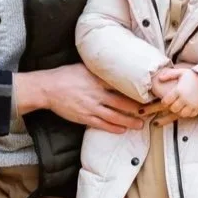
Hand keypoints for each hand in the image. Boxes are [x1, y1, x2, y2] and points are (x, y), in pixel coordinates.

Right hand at [14, 64, 144, 132]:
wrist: (47, 88)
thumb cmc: (65, 75)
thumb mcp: (84, 67)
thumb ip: (99, 70)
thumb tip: (114, 67)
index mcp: (97, 79)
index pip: (121, 85)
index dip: (135, 90)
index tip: (147, 92)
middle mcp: (96, 93)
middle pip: (122, 103)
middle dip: (137, 109)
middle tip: (149, 111)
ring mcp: (91, 107)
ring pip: (114, 116)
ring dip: (129, 121)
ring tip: (140, 125)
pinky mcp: (84, 117)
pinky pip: (101, 124)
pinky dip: (113, 128)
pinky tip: (121, 130)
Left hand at [163, 68, 197, 118]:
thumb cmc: (194, 76)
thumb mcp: (182, 72)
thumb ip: (170, 74)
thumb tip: (159, 78)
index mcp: (179, 90)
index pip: (166, 101)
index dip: (164, 101)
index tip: (165, 100)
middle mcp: (185, 99)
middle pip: (173, 109)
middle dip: (171, 107)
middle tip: (172, 103)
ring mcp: (192, 104)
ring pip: (181, 114)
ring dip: (179, 111)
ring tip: (179, 106)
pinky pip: (190, 115)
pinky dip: (187, 113)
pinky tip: (187, 108)